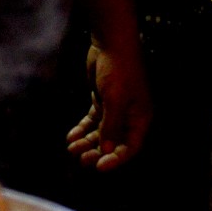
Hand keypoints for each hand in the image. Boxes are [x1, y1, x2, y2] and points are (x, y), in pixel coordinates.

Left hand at [66, 40, 150, 170]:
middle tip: (81, 159)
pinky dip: (82, 130)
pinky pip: (92, 122)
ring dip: (87, 142)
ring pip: (101, 133)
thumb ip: (111, 127)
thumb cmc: (119, 70)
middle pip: (114, 143)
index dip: (116, 159)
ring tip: (71, 149)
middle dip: (97, 152)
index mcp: (140, 118)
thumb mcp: (115, 101)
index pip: (131, 147)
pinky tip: (70, 136)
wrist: (110, 43)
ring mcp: (115, 109)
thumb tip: (107, 151)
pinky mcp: (102, 101)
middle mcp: (130, 116)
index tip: (99, 167)